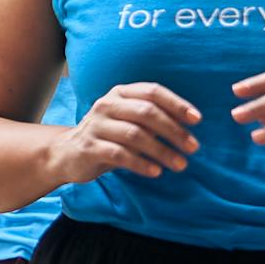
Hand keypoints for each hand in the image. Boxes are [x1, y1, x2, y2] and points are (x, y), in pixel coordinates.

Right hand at [44, 82, 200, 183]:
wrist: (67, 153)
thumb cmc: (108, 137)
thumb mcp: (128, 121)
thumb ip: (152, 118)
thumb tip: (190, 126)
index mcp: (120, 93)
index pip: (153, 92)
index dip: (177, 104)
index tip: (197, 120)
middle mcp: (107, 105)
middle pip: (146, 112)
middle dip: (174, 130)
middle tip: (193, 147)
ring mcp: (96, 125)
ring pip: (135, 135)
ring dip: (162, 150)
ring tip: (180, 164)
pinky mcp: (89, 147)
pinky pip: (119, 155)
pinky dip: (141, 163)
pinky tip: (156, 172)